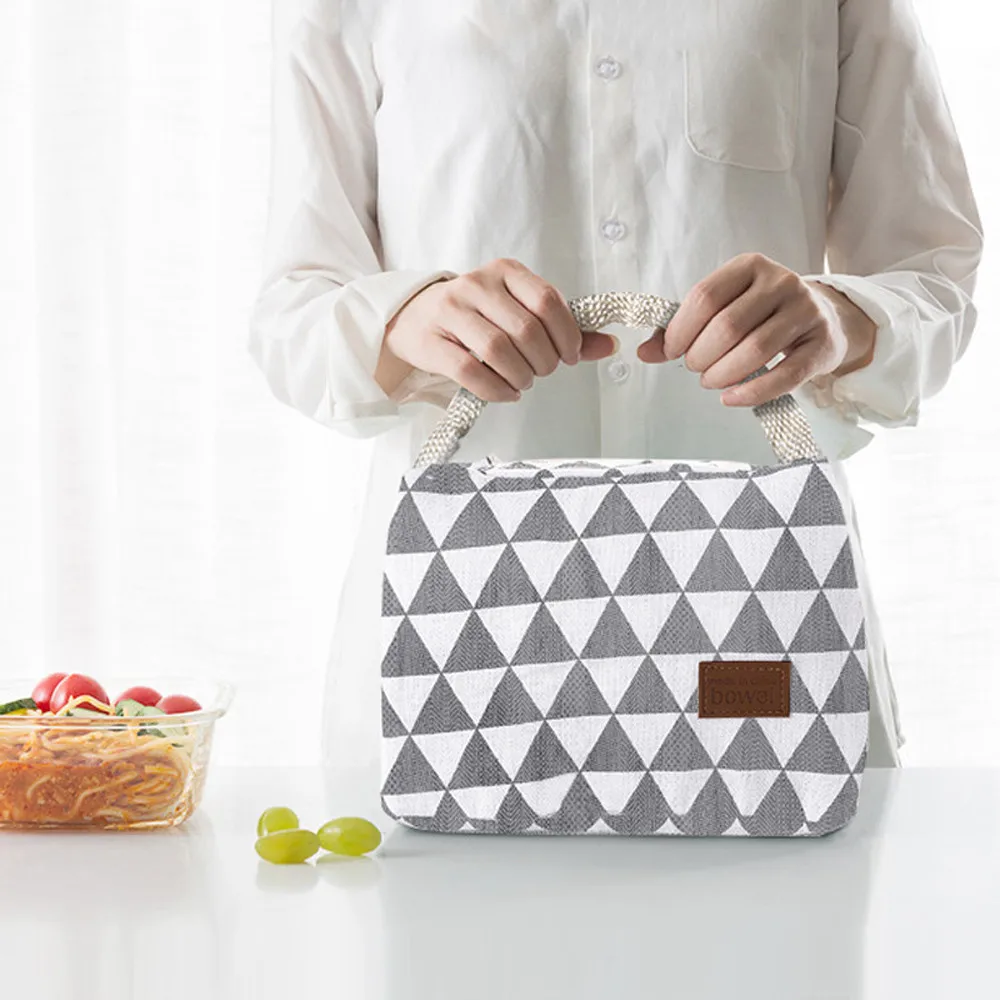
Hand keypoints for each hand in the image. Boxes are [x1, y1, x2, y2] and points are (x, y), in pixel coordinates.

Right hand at [375, 259, 616, 401]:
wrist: (415, 317)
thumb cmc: (477, 316)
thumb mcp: (519, 310)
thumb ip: (562, 328)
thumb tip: (608, 346)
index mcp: (505, 271)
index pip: (547, 301)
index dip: (566, 335)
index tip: (569, 356)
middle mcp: (476, 284)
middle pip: (525, 330)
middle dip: (544, 361)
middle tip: (542, 372)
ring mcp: (450, 311)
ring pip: (498, 350)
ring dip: (520, 376)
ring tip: (523, 383)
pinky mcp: (431, 341)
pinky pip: (470, 371)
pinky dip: (495, 390)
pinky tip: (506, 393)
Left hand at [637, 253, 876, 405]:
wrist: (825, 318)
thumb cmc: (763, 314)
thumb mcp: (725, 308)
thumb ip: (684, 327)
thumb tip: (645, 352)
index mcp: (749, 266)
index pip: (704, 297)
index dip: (680, 330)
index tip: (672, 351)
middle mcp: (781, 282)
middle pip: (727, 326)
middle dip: (701, 356)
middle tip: (696, 369)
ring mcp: (806, 311)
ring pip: (754, 350)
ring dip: (723, 374)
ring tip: (712, 381)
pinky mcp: (822, 344)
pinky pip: (784, 375)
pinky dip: (752, 392)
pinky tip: (730, 398)